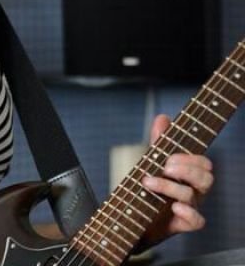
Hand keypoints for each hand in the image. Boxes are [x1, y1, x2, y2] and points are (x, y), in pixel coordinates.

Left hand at [139, 114, 213, 247]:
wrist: (135, 215)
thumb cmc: (150, 186)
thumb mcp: (153, 160)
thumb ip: (159, 141)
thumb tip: (163, 117)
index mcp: (189, 174)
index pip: (204, 164)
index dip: (191, 159)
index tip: (170, 157)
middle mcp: (193, 190)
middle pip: (206, 179)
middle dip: (186, 170)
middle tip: (164, 168)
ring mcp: (188, 207)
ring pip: (193, 196)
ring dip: (169, 187)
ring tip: (148, 182)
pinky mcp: (180, 224)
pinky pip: (197, 222)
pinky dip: (189, 214)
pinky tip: (175, 206)